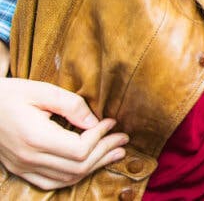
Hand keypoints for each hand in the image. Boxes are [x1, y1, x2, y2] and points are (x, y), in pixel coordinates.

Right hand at [0, 78, 127, 189]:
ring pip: (66, 178)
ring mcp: (23, 167)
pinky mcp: (19, 169)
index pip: (79, 150)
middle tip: (123, 139)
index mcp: (35, 138)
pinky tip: (88, 165)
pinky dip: (73, 175)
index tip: (111, 122)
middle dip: (105, 152)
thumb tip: (94, 121)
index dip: (101, 137)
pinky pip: (50, 183)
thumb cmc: (9, 94)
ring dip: (94, 166)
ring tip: (114, 153)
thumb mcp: (41, 90)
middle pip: (77, 167)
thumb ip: (71, 105)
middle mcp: (29, 158)